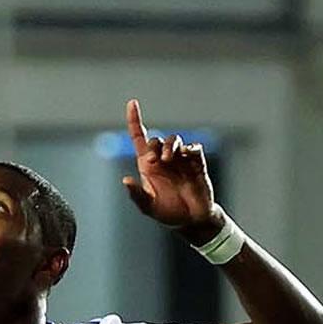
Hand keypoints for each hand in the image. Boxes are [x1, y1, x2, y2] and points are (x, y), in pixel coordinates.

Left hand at [121, 98, 221, 240]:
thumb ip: (137, 195)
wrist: (191, 220)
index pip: (140, 138)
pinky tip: (186, 154)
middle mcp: (163, 159)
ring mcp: (180, 160)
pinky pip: (193, 148)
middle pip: (157, 139)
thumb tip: (125, 180)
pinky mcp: (196, 163)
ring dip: (169, 145)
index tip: (132, 103)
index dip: (135, 120)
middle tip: (154, 161)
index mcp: (149, 166)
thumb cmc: (168, 213)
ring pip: (174, 140)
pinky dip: (189, 148)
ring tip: (168, 159)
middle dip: (154, 146)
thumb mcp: (149, 207)